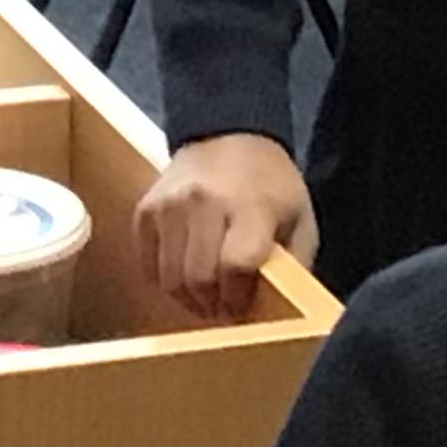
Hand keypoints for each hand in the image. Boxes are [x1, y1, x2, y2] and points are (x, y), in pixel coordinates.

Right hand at [135, 133, 316, 316]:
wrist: (227, 135)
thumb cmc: (270, 185)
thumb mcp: (300, 218)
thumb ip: (293, 262)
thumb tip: (279, 307)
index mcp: (251, 206)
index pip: (236, 264)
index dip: (238, 296)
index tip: (243, 307)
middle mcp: (206, 203)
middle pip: (199, 277)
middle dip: (212, 305)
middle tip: (222, 311)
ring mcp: (170, 206)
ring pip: (170, 278)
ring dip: (188, 300)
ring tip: (204, 300)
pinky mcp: (146, 210)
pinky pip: (148, 265)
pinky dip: (165, 281)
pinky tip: (184, 279)